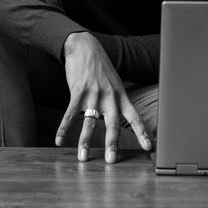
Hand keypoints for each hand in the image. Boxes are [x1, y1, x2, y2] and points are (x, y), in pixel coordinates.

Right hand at [54, 31, 151, 162]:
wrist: (85, 46)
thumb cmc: (100, 68)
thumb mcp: (115, 82)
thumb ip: (117, 101)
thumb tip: (120, 119)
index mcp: (121, 95)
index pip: (134, 117)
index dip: (142, 132)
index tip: (148, 147)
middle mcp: (109, 96)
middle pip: (113, 123)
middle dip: (112, 143)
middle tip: (111, 160)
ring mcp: (93, 94)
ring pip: (89, 122)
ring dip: (85, 141)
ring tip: (83, 157)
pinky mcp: (78, 91)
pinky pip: (70, 114)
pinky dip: (64, 128)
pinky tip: (59, 140)